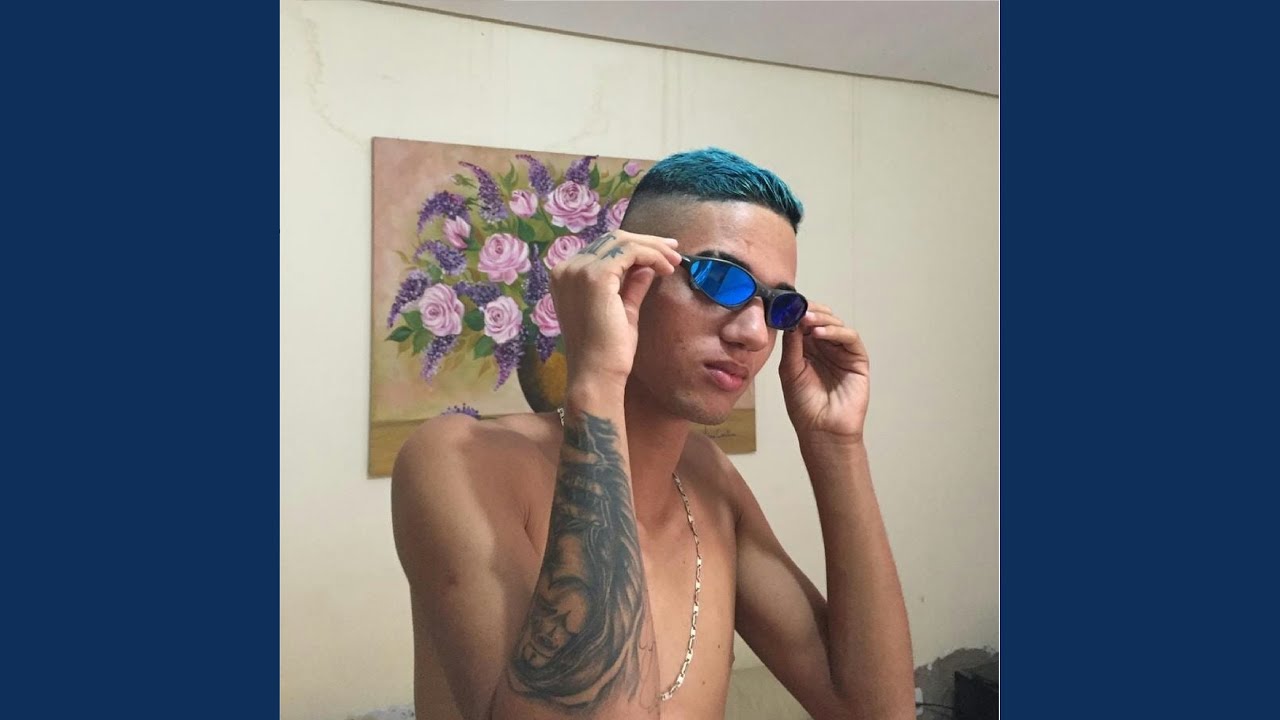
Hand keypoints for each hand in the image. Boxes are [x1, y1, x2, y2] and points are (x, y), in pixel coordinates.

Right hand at [549, 230, 682, 392]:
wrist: (597, 374)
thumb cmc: (607, 351)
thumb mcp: (622, 310)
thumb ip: (630, 286)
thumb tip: (647, 267)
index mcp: (566, 276)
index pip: (604, 248)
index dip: (635, 246)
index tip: (663, 253)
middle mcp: (567, 268)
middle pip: (613, 239)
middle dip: (647, 242)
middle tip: (674, 251)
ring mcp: (578, 270)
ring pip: (623, 241)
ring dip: (653, 248)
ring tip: (673, 262)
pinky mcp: (596, 275)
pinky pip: (630, 251)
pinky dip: (652, 255)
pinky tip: (666, 269)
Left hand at [778, 303, 869, 440]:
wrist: (822, 430)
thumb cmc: (804, 406)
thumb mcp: (790, 371)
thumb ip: (792, 346)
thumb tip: (790, 320)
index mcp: (807, 349)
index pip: (804, 322)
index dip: (797, 312)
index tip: (785, 305)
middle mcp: (825, 347)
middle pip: (822, 318)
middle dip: (810, 311)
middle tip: (797, 308)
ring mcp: (842, 352)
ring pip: (836, 324)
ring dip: (821, 318)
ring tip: (806, 320)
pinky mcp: (857, 359)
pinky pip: (849, 338)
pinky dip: (836, 331)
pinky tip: (819, 333)